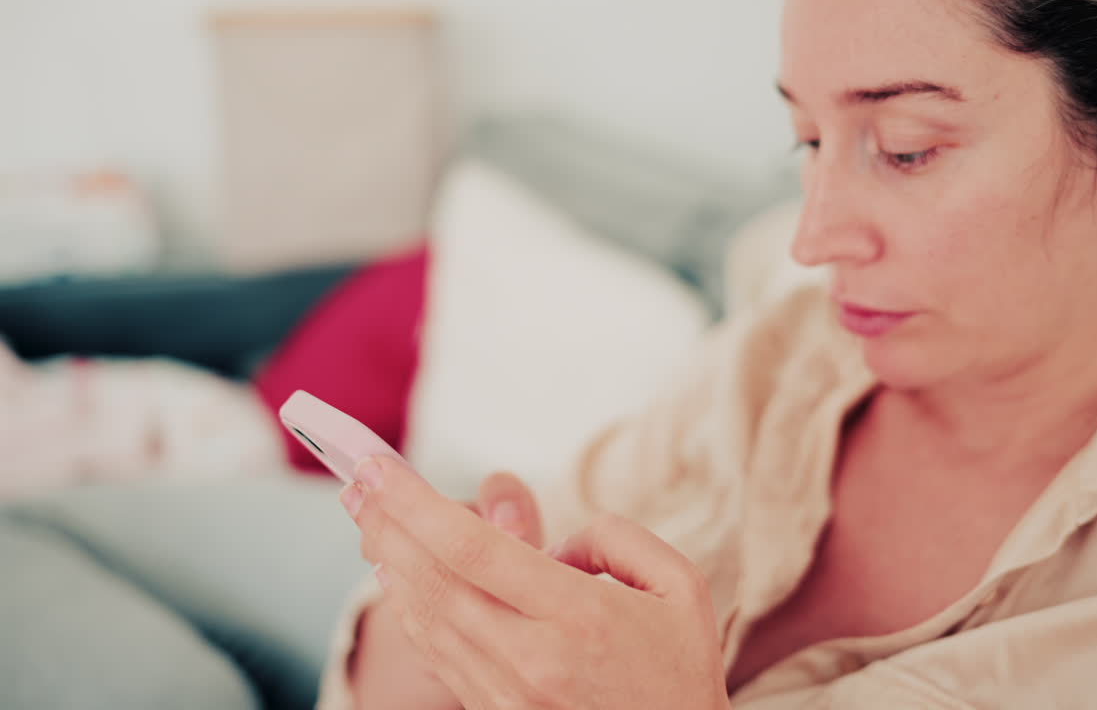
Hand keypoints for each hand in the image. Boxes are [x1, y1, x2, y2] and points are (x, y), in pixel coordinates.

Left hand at [342, 455, 730, 709]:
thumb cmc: (682, 671)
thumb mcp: (679, 587)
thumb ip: (616, 540)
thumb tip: (554, 543)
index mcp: (579, 615)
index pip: (474, 549)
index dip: (415, 505)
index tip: (380, 468)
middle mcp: (533, 659)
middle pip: (434, 582)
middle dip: (386, 526)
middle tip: (356, 481)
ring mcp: (509, 695)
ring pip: (428, 621)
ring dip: (389, 564)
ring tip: (367, 519)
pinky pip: (441, 657)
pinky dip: (411, 610)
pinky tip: (398, 577)